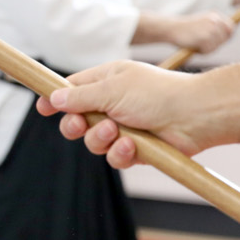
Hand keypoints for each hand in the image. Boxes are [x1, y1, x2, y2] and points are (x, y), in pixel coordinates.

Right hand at [37, 61, 218, 168]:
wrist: (197, 116)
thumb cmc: (158, 93)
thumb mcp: (113, 88)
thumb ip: (80, 96)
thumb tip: (54, 98)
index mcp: (106, 81)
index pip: (71, 90)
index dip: (55, 99)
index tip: (42, 108)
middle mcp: (112, 104)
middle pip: (76, 120)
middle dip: (75, 125)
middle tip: (80, 125)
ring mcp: (124, 128)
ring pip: (93, 142)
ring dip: (100, 139)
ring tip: (115, 132)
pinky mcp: (136, 150)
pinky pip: (115, 157)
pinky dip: (120, 153)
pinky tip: (132, 146)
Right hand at [168, 12, 233, 53]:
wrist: (170, 28)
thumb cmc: (186, 29)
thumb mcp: (203, 23)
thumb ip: (216, 27)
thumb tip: (230, 34)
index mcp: (214, 15)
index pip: (230, 28)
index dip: (225, 37)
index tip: (215, 40)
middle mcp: (214, 20)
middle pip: (225, 38)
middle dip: (216, 44)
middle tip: (202, 43)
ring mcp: (210, 29)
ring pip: (217, 45)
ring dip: (208, 48)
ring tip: (196, 44)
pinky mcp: (204, 38)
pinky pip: (209, 50)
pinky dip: (202, 51)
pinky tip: (193, 46)